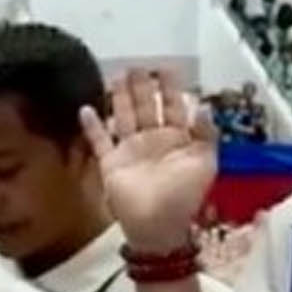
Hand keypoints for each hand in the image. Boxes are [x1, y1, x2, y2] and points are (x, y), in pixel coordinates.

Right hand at [80, 68, 218, 253]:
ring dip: (120, 98)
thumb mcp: (205, 161)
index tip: (164, 68)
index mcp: (176, 138)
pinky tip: (86, 109)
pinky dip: (92, 126)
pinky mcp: (110, 163)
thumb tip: (203, 105)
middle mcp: (152, 140)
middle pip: (145, 107)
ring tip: (116, 77)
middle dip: (141, 87)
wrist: (158, 224)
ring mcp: (129, 151)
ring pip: (123, 117)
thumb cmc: (185, 194)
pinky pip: (99, 141)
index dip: (169, 87)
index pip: (172, 106)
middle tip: (136, 67)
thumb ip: (205, 132)